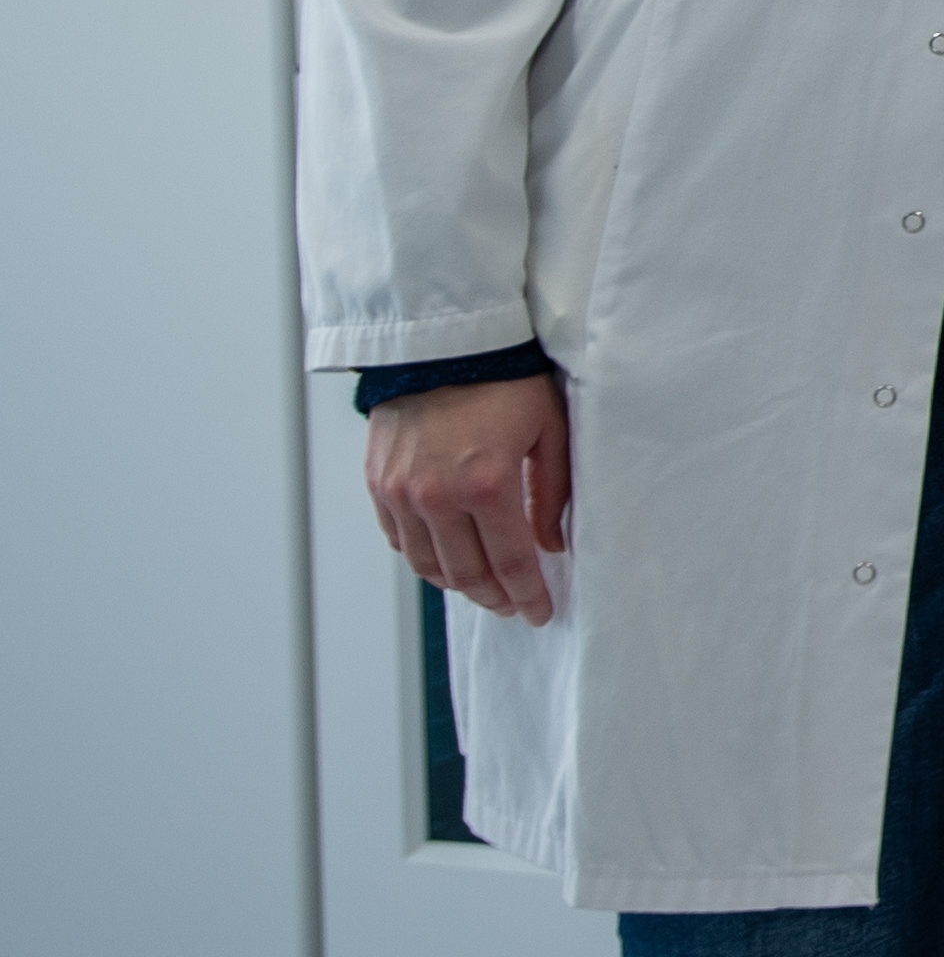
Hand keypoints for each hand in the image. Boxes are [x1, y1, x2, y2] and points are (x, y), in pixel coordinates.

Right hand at [367, 372, 572, 625]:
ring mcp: (401, 492)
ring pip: (427, 565)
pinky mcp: (378, 483)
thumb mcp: (550, 429)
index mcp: (487, 485)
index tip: (539, 613)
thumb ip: (553, 493)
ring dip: (457, 584)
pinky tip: (446, 557)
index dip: (527, 595)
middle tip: (513, 605)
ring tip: (483, 588)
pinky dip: (423, 557)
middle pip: (466, 574)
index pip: (510, 563)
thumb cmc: (506, 379)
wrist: (444, 343)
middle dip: (494, 597)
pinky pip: (399, 540)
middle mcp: (437, 497)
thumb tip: (550, 545)